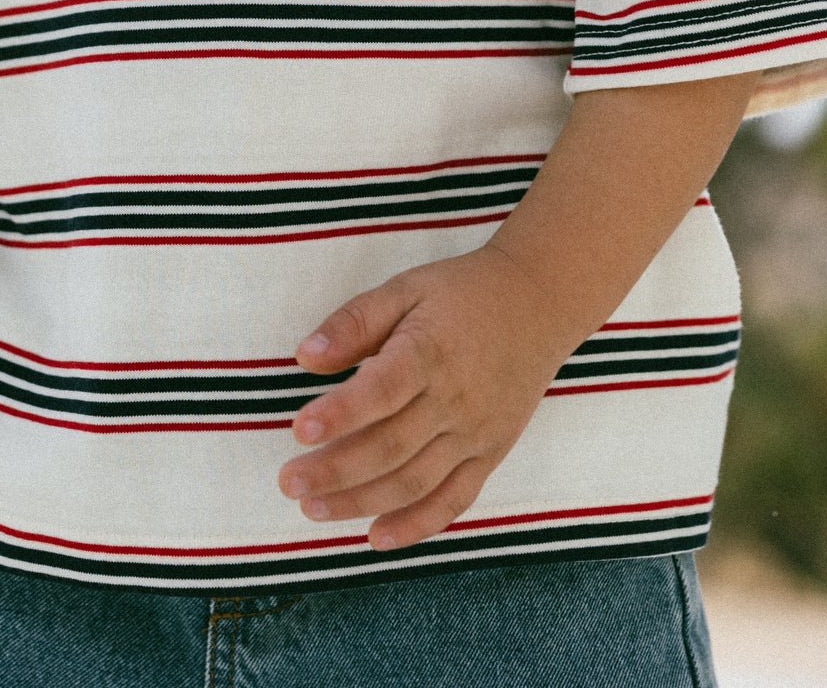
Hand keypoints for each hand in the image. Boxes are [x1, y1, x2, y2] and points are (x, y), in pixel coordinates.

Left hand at [277, 242, 570, 551]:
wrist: (538, 303)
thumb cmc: (462, 293)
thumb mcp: (406, 289)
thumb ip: (355, 321)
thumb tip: (304, 356)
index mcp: (430, 352)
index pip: (382, 390)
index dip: (340, 414)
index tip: (298, 430)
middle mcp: (455, 399)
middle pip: (392, 446)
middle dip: (336, 471)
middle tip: (288, 483)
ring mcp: (476, 432)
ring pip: (416, 481)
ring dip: (363, 502)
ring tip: (314, 509)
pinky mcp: (491, 453)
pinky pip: (455, 499)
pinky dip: (417, 525)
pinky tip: (377, 537)